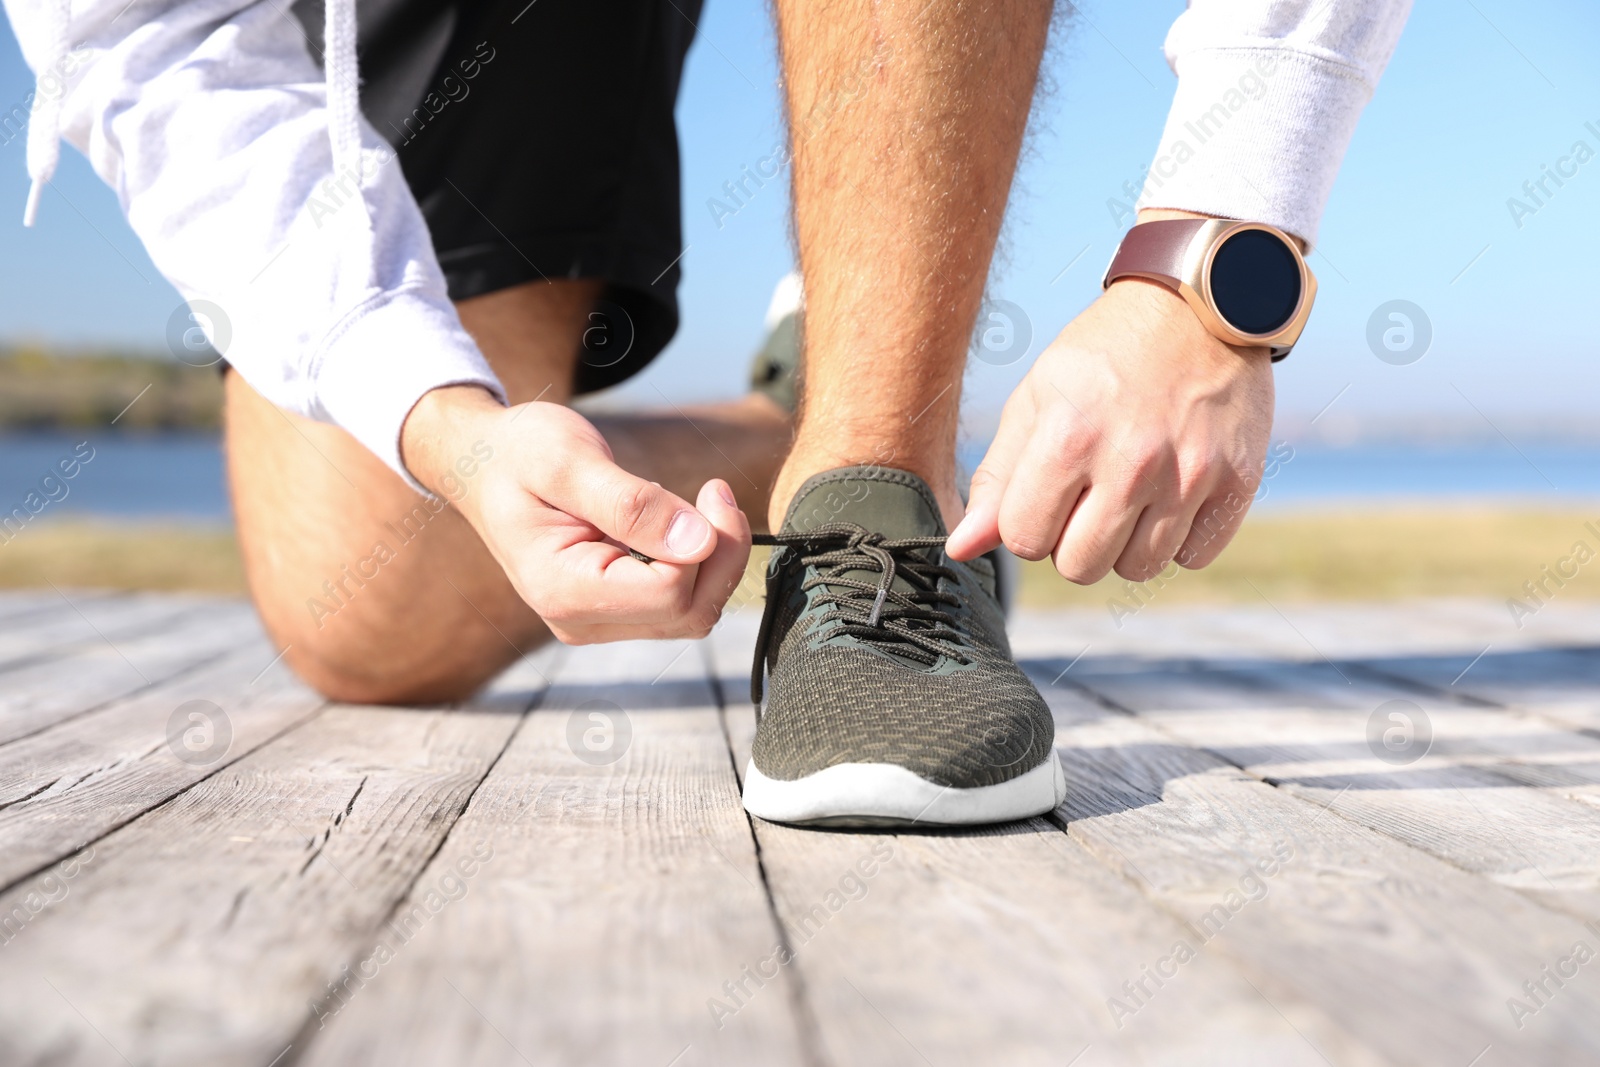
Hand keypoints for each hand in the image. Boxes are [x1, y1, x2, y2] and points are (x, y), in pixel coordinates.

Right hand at [402, 386, 751, 642]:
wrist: (483, 463)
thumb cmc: (518, 453)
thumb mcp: (570, 461)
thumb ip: (632, 504)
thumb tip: (698, 541)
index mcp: (562, 588)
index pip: (670, 593)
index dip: (708, 544)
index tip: (711, 489)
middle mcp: (578, 620)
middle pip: (689, 613)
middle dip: (721, 555)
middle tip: (716, 492)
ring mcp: (595, 622)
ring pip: (690, 615)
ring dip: (711, 562)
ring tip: (694, 504)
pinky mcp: (610, 612)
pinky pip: (675, 606)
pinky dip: (694, 567)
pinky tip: (674, 527)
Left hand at [946, 276, 1273, 581]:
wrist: (1198, 306)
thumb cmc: (1104, 355)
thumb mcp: (1038, 399)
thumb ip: (998, 478)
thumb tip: (961, 549)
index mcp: (1069, 437)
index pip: (1024, 541)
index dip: (1028, 523)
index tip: (1046, 493)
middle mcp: (1131, 462)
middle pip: (1080, 567)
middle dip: (1074, 541)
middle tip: (1089, 495)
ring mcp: (1189, 475)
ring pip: (1138, 570)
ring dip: (1127, 544)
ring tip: (1131, 492)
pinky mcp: (1238, 482)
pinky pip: (1194, 557)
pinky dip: (1180, 537)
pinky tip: (1173, 492)